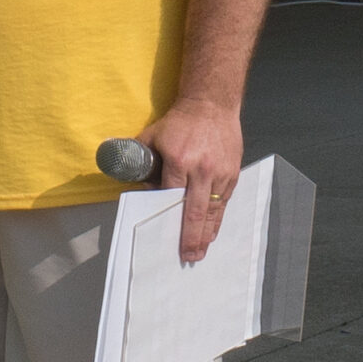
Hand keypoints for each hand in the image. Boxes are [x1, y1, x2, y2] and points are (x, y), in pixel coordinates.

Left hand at [138, 96, 241, 265]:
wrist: (211, 104)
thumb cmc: (179, 122)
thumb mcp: (152, 136)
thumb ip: (140, 159)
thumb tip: (130, 181)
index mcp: (179, 160)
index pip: (170, 196)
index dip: (166, 218)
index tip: (162, 237)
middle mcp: (201, 169)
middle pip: (194, 211)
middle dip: (191, 237)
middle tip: (187, 257)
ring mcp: (220, 172)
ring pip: (213, 211)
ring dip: (207, 234)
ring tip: (201, 252)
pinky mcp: (232, 173)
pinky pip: (224, 202)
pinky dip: (218, 219)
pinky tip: (212, 232)